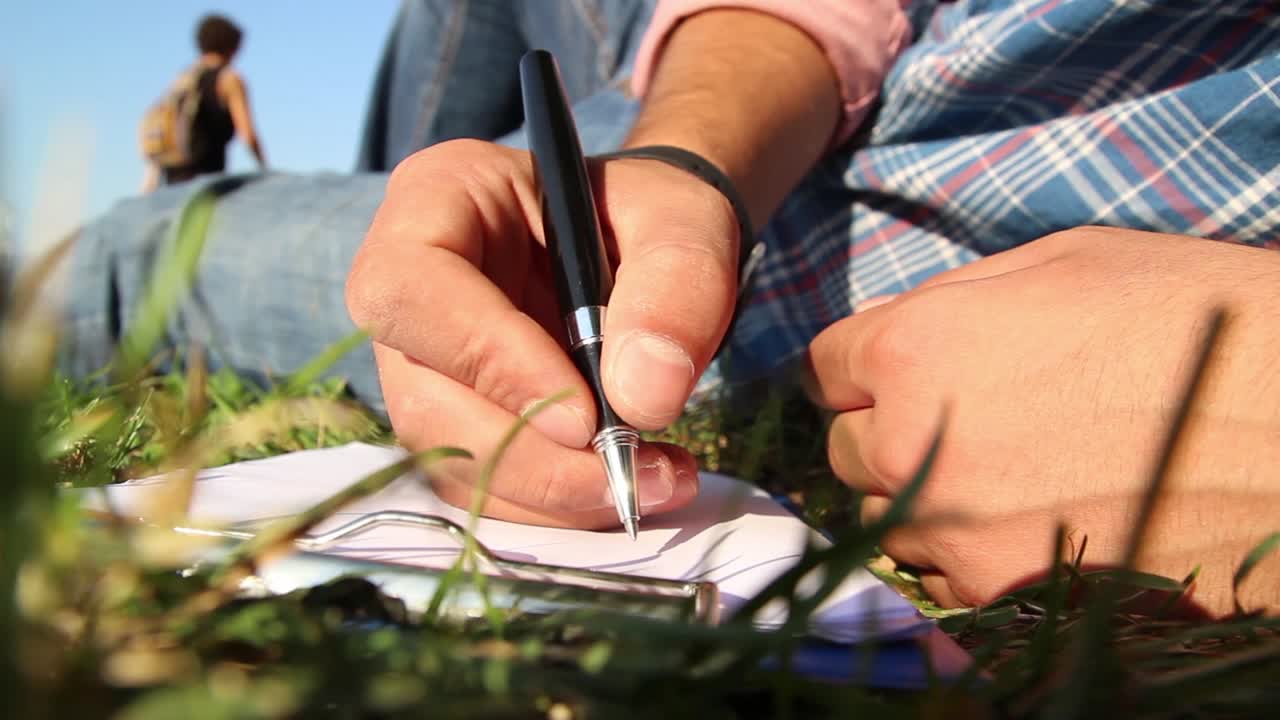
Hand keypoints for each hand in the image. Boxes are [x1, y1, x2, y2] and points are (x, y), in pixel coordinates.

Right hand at [346, 140, 740, 527]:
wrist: (647, 246)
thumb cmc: (650, 214)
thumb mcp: (683, 221)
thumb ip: (676, 286)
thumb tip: (644, 398)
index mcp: (436, 197)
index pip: (412, 290)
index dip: (488, 361)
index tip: (586, 415)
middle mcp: (406, 286)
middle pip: (425, 399)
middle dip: (532, 458)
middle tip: (637, 476)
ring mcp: (422, 362)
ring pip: (451, 459)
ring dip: (552, 493)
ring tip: (657, 480)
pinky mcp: (455, 418)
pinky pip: (483, 485)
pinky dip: (558, 504)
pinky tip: (631, 484)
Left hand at [808, 227, 1279, 615]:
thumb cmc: (1188, 319)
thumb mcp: (1062, 262)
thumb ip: (955, 300)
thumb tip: (904, 329)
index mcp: (915, 349)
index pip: (828, 367)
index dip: (867, 364)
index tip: (898, 370)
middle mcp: (912, 445)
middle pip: (847, 448)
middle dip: (888, 429)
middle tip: (959, 419)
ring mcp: (954, 528)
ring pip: (889, 517)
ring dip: (923, 495)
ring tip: (1003, 471)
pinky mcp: (1001, 592)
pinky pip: (941, 573)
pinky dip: (967, 549)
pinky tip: (1032, 518)